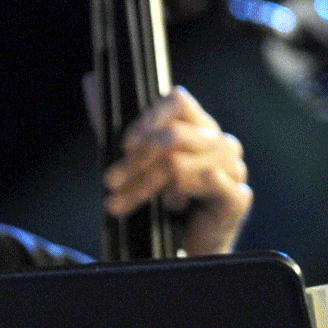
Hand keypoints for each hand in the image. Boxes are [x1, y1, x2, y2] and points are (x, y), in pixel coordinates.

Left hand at [102, 86, 252, 255]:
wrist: (187, 246)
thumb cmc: (161, 200)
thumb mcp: (132, 157)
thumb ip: (110, 121)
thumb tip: (90, 81)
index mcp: (199, 127)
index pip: (177, 101)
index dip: (146, 120)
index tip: (124, 146)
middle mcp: (220, 143)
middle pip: (172, 135)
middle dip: (134, 161)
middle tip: (110, 182)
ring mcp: (232, 169)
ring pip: (179, 164)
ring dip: (143, 185)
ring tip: (123, 203)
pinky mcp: (237, 197)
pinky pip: (207, 184)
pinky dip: (179, 194)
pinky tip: (170, 206)